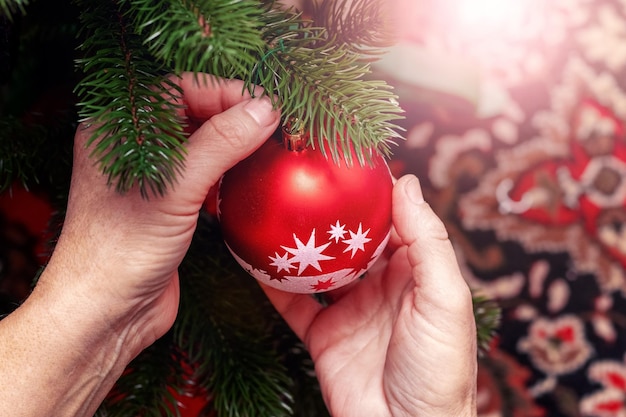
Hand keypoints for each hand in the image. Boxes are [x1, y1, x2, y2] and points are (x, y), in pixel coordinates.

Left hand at [0, 73, 279, 416]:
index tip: (267, 107)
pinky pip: (205, 177)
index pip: (180, 88)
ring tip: (272, 150)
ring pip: (203, 146)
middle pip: (195, 114)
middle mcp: (135, 147)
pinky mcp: (169, 206)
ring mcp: (153, 178)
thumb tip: (265, 109)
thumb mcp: (175, 188)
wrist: (105, 314)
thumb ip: (221, 143)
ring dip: (237, 147)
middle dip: (236, 119)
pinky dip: (229, 175)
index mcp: (119, 128)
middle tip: (277, 129)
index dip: (225, 93)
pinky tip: (251, 181)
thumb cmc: (123, 246)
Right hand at [262, 175, 476, 416]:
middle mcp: (380, 285)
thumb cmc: (439, 370)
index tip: (348, 159)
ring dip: (299, 243)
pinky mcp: (322, 334)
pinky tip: (255, 259)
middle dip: (330, 211)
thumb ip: (427, 243)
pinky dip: (273, 284)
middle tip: (302, 175)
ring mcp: (349, 309)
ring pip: (319, 267)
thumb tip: (406, 183)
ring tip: (273, 209)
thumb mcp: (444, 300)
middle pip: (350, 239)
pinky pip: (293, 303)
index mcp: (414, 272)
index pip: (393, 220)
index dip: (373, 190)